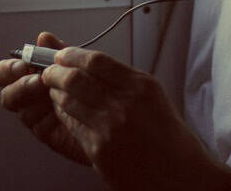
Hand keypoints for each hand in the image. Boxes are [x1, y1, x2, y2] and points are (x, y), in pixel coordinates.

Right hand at [0, 31, 89, 166]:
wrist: (116, 114)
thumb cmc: (95, 84)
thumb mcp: (78, 63)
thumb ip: (60, 51)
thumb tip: (43, 36)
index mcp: (30, 75)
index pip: (6, 71)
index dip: (8, 68)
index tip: (25, 63)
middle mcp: (29, 96)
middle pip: (6, 93)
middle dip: (18, 85)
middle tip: (37, 79)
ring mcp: (37, 115)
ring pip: (19, 110)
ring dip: (33, 99)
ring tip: (48, 90)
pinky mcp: (48, 132)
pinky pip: (37, 125)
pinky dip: (47, 113)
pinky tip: (61, 105)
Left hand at [40, 45, 230, 190]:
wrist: (182, 177)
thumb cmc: (169, 137)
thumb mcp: (153, 97)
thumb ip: (121, 78)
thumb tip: (87, 61)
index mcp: (141, 86)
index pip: (96, 60)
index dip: (72, 54)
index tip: (62, 53)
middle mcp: (125, 103)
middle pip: (76, 78)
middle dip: (55, 72)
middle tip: (49, 71)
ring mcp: (110, 128)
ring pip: (68, 101)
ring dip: (55, 93)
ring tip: (53, 90)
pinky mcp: (100, 150)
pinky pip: (72, 126)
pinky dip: (63, 115)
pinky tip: (63, 112)